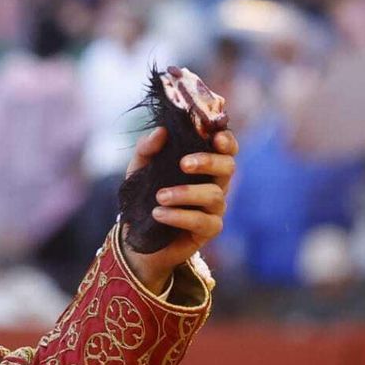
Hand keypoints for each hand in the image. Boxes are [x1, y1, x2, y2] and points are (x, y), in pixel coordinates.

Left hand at [120, 126, 238, 291]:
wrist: (136, 233)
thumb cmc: (144, 195)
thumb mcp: (139, 168)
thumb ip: (147, 149)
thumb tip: (161, 131)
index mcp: (204, 165)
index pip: (226, 149)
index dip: (227, 141)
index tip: (215, 137)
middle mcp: (215, 184)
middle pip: (228, 167)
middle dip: (208, 162)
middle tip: (183, 164)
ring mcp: (214, 208)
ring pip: (215, 195)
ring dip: (186, 193)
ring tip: (159, 197)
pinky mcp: (208, 230)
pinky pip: (202, 221)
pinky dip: (180, 216)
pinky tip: (159, 214)